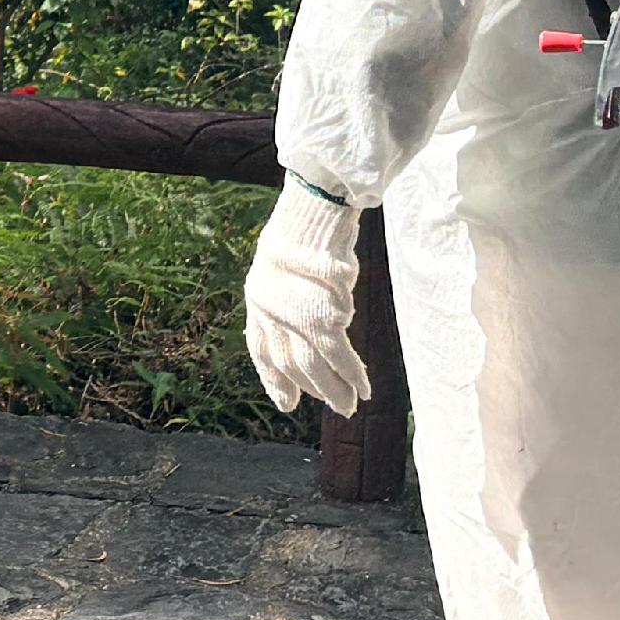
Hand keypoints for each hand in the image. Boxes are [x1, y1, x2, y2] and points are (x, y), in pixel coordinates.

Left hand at [243, 188, 369, 417]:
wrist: (315, 214)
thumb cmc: (306, 232)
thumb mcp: (284, 264)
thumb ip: (288, 297)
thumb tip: (316, 321)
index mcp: (257, 300)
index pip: (262, 351)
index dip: (275, 380)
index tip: (287, 402)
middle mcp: (269, 313)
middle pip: (291, 364)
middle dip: (314, 389)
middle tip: (337, 406)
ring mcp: (294, 318)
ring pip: (315, 366)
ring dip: (335, 389)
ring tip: (351, 405)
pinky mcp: (322, 318)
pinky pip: (339, 355)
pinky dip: (352, 374)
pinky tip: (363, 386)